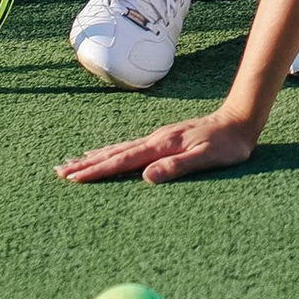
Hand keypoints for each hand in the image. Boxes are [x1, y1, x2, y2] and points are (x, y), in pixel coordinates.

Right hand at [55, 111, 257, 186]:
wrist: (240, 120)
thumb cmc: (228, 145)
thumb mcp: (207, 159)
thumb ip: (177, 167)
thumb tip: (146, 178)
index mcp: (161, 147)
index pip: (121, 161)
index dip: (96, 171)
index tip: (72, 179)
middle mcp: (154, 140)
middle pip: (112, 152)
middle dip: (85, 164)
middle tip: (58, 171)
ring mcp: (157, 138)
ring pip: (118, 148)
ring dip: (94, 157)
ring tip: (72, 163)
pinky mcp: (162, 139)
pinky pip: (128, 147)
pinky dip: (110, 152)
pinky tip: (106, 153)